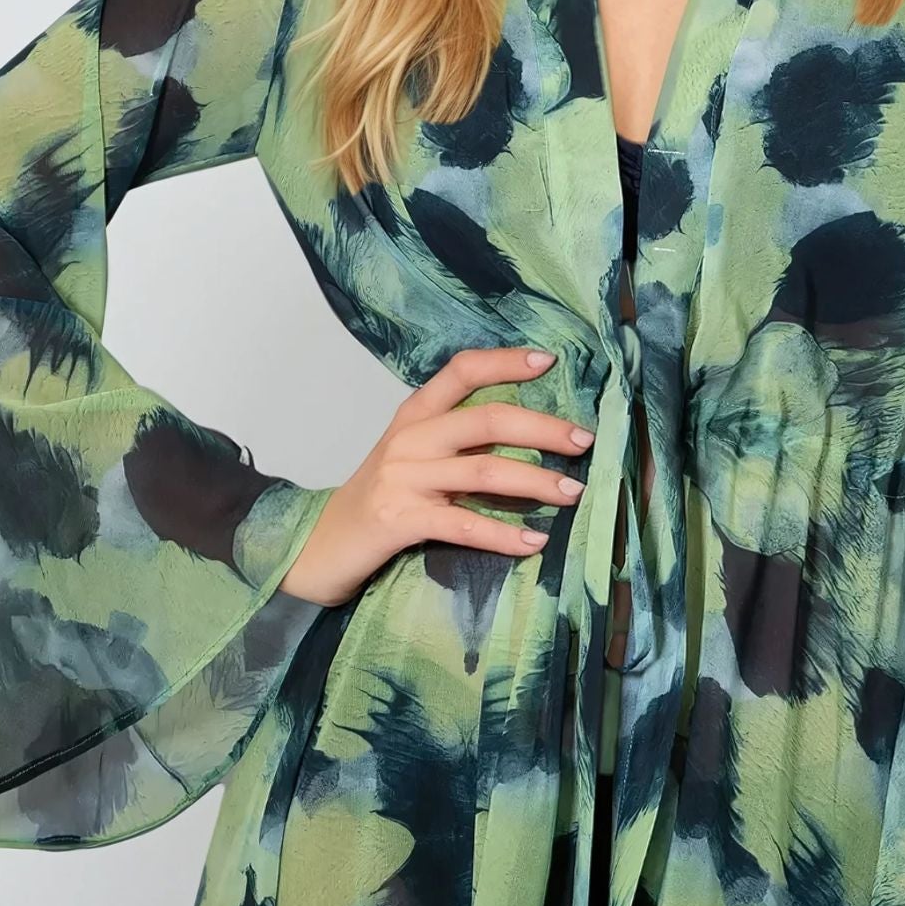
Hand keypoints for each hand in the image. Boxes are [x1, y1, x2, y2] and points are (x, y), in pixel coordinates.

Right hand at [278, 345, 595, 607]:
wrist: (320, 545)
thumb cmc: (380, 498)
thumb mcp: (413, 456)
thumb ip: (456, 439)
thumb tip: (529, 432)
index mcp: (414, 415)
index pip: (462, 372)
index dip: (506, 362)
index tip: (550, 360)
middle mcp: (409, 439)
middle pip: (486, 420)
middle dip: (542, 428)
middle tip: (584, 440)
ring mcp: (403, 479)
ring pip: (483, 472)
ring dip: (536, 482)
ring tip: (573, 492)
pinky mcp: (400, 521)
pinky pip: (464, 526)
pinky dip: (503, 535)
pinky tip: (534, 543)